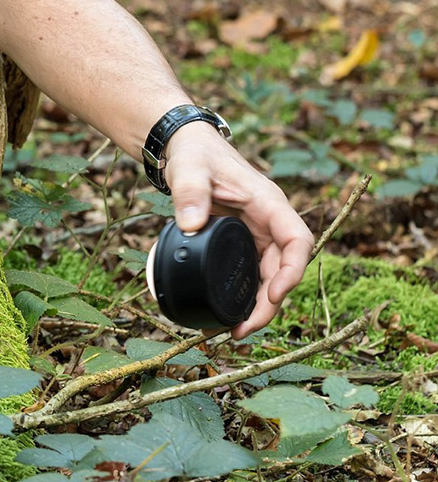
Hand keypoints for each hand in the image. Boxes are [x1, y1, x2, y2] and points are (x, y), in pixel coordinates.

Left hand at [164, 122, 313, 339]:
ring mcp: (255, 235)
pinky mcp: (239, 243)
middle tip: (242, 330)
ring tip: (233, 332)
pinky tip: (224, 315)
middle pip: (282, 269)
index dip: (292, 270)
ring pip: (267, 277)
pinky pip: (248, 274)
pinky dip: (241, 295)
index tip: (275, 294)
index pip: (297, 240)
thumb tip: (190, 224)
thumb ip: (190, 192)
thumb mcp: (190, 169)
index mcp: (268, 204)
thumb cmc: (195, 154)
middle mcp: (268, 223)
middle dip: (269, 303)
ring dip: (256, 306)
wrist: (185, 149)